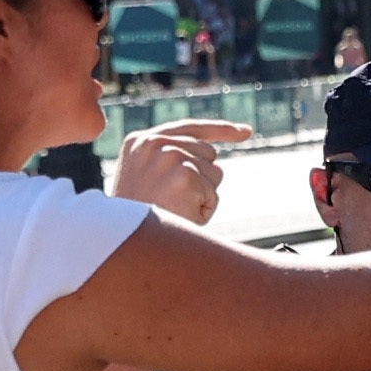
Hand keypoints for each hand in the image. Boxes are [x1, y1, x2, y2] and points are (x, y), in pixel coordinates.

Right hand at [110, 116, 249, 223]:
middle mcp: (154, 142)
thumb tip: (218, 168)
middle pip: (208, 152)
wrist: (125, 242)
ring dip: (201, 196)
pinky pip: (213, 194)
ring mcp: (169, 155)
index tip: (245, 131)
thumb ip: (175, 164)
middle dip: (201, 179)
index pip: (191, 128)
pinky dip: (203, 210)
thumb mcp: (148, 182)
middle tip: (170, 202)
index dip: (221, 130)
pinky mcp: (185, 174)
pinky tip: (179, 214)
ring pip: (214, 173)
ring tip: (172, 208)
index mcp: (140, 141)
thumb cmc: (138, 218)